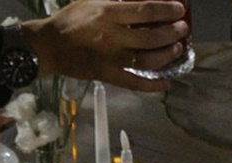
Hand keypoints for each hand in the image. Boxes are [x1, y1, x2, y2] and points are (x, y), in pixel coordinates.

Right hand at [34, 0, 193, 83]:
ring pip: (146, 60)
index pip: (146, 9)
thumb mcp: (94, 0)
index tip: (180, 9)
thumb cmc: (72, 19)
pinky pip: (133, 82)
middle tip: (182, 29)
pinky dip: (152, 85)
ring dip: (167, 55)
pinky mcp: (106, 75)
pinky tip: (166, 83)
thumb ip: (119, 2)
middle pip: (151, 36)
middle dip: (172, 32)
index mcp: (109, 12)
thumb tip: (142, 3)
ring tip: (177, 49)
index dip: (167, 10)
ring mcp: (110, 58)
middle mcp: (112, 36)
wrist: (49, 45)